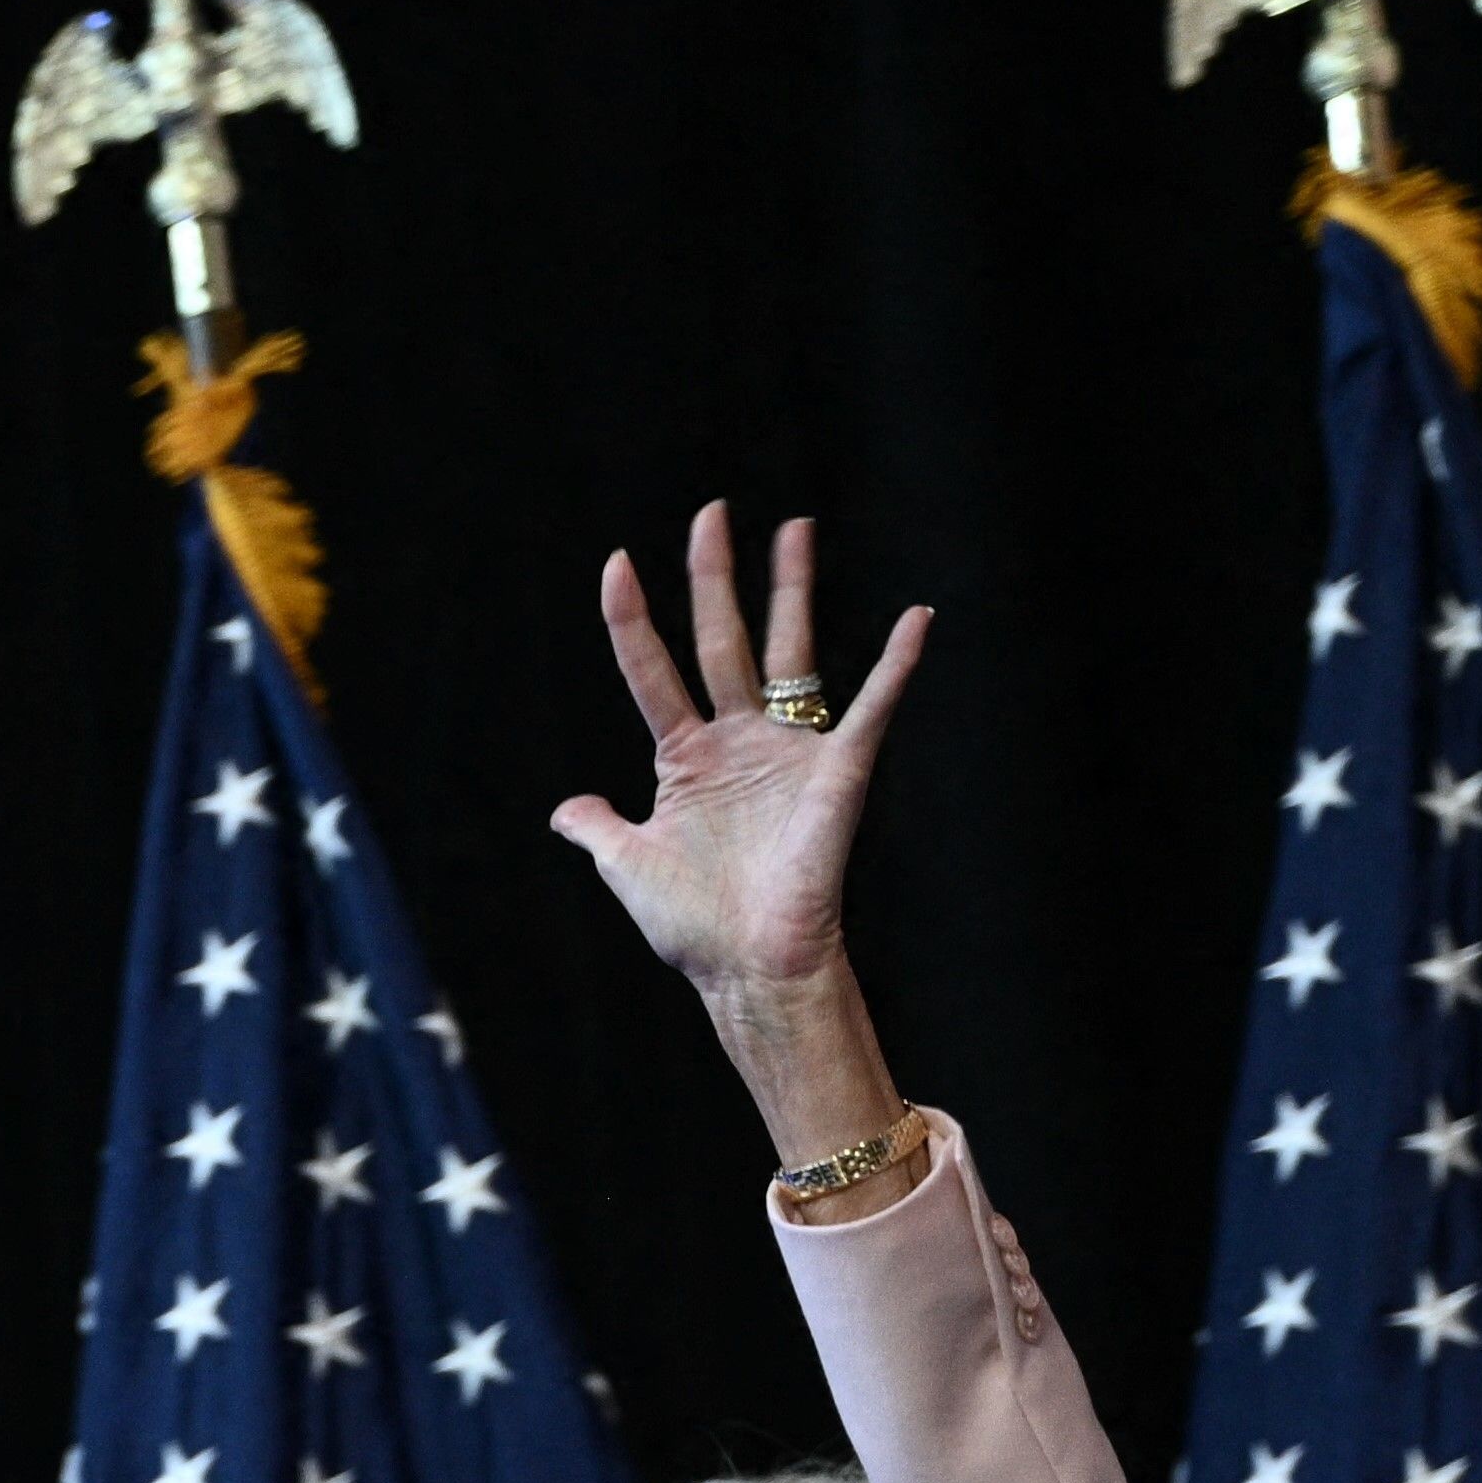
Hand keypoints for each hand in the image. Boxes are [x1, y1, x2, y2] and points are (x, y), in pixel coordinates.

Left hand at [550, 502, 931, 1158]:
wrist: (748, 968)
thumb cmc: (694, 925)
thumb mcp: (627, 866)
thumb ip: (598, 829)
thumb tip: (566, 810)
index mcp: (685, 758)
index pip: (652, 670)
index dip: (631, 619)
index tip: (616, 563)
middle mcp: (738, 741)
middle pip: (722, 640)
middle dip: (714, 578)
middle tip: (710, 514)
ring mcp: (787, 751)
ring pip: (788, 652)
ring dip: (790, 592)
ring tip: (792, 528)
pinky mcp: (836, 773)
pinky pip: (870, 709)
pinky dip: (895, 667)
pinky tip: (915, 621)